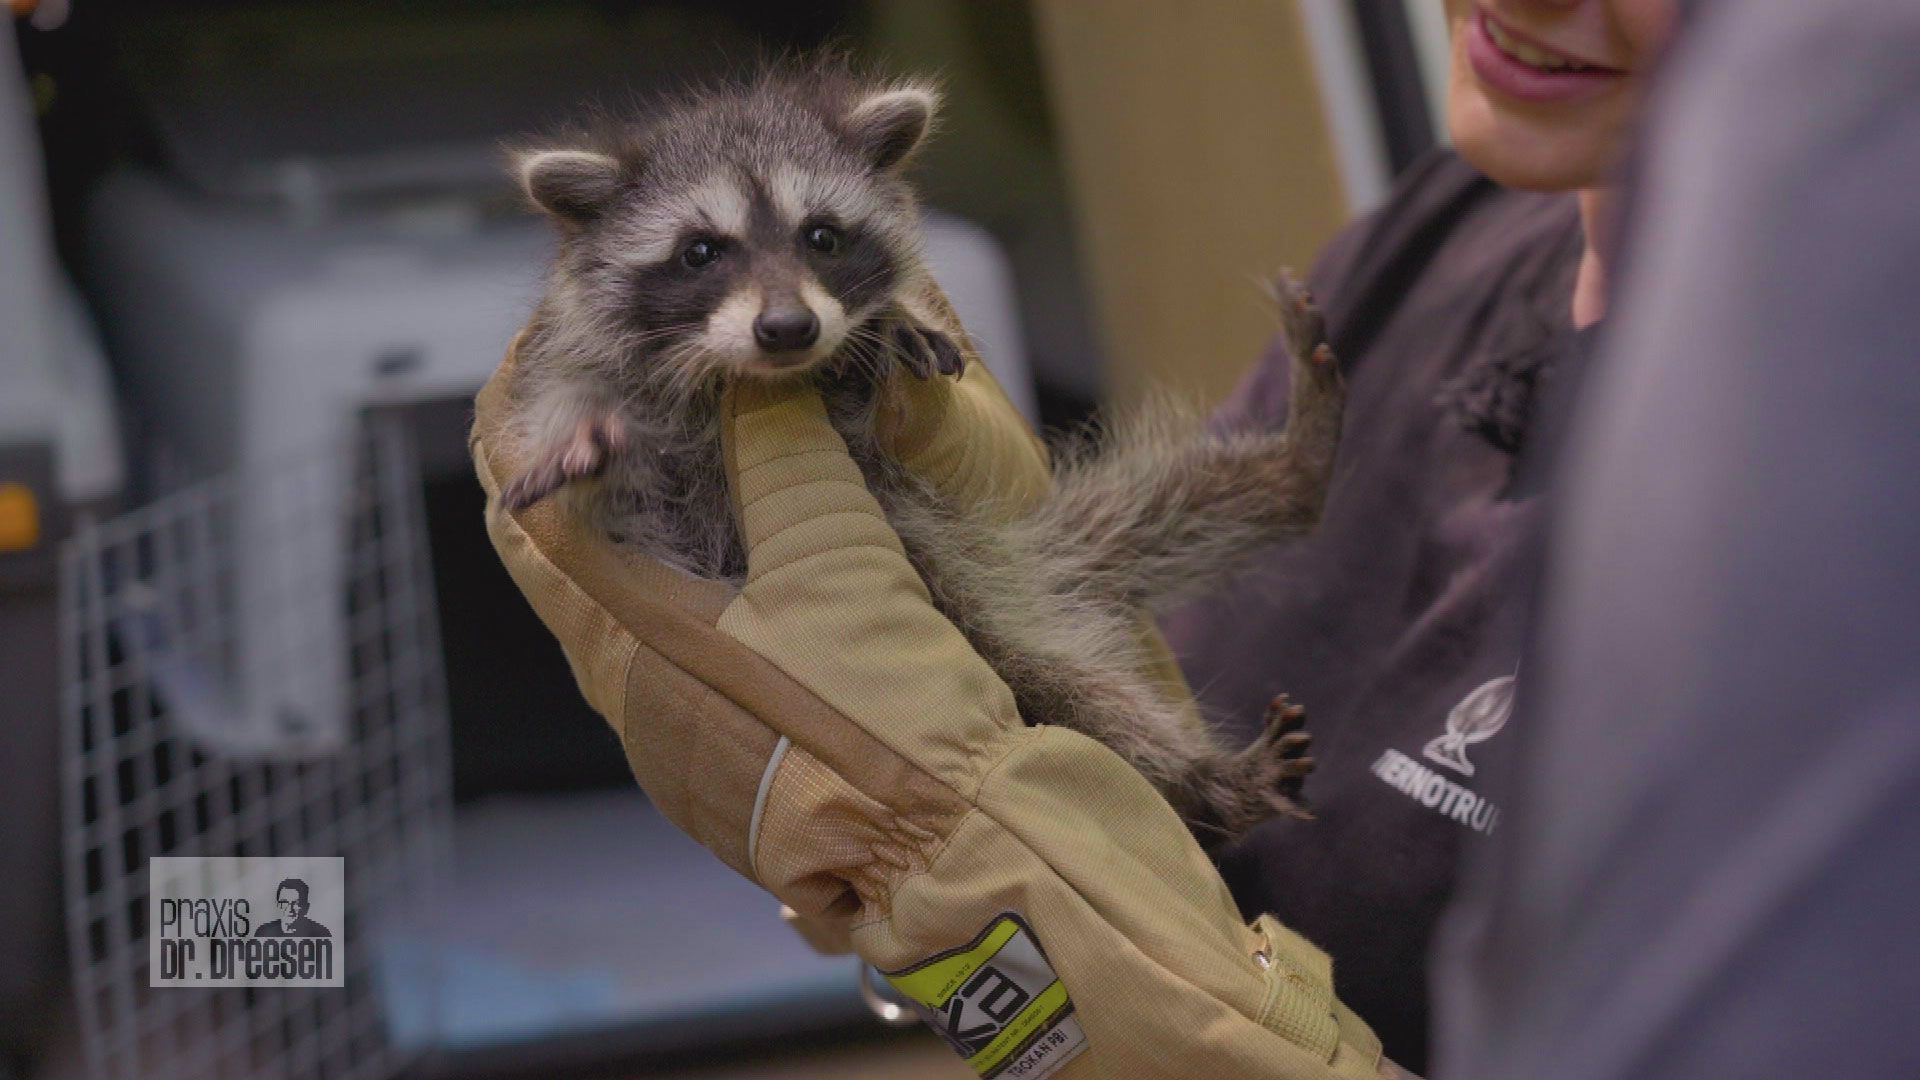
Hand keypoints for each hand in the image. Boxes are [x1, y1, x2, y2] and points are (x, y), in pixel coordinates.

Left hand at [471, 294, 1383, 1077]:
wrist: (966, 867)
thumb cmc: (887, 729)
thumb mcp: (839, 566)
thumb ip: (786, 460)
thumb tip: (759, 387)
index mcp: (624, 638)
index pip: (532, 501)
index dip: (545, 414)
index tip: (589, 353)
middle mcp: (632, 688)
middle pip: (583, 542)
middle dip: (624, 453)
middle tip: (688, 381)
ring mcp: (683, 730)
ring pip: (649, 589)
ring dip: (685, 511)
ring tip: (752, 443)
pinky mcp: (742, 754)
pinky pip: (707, 638)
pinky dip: (731, 573)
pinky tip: (795, 541)